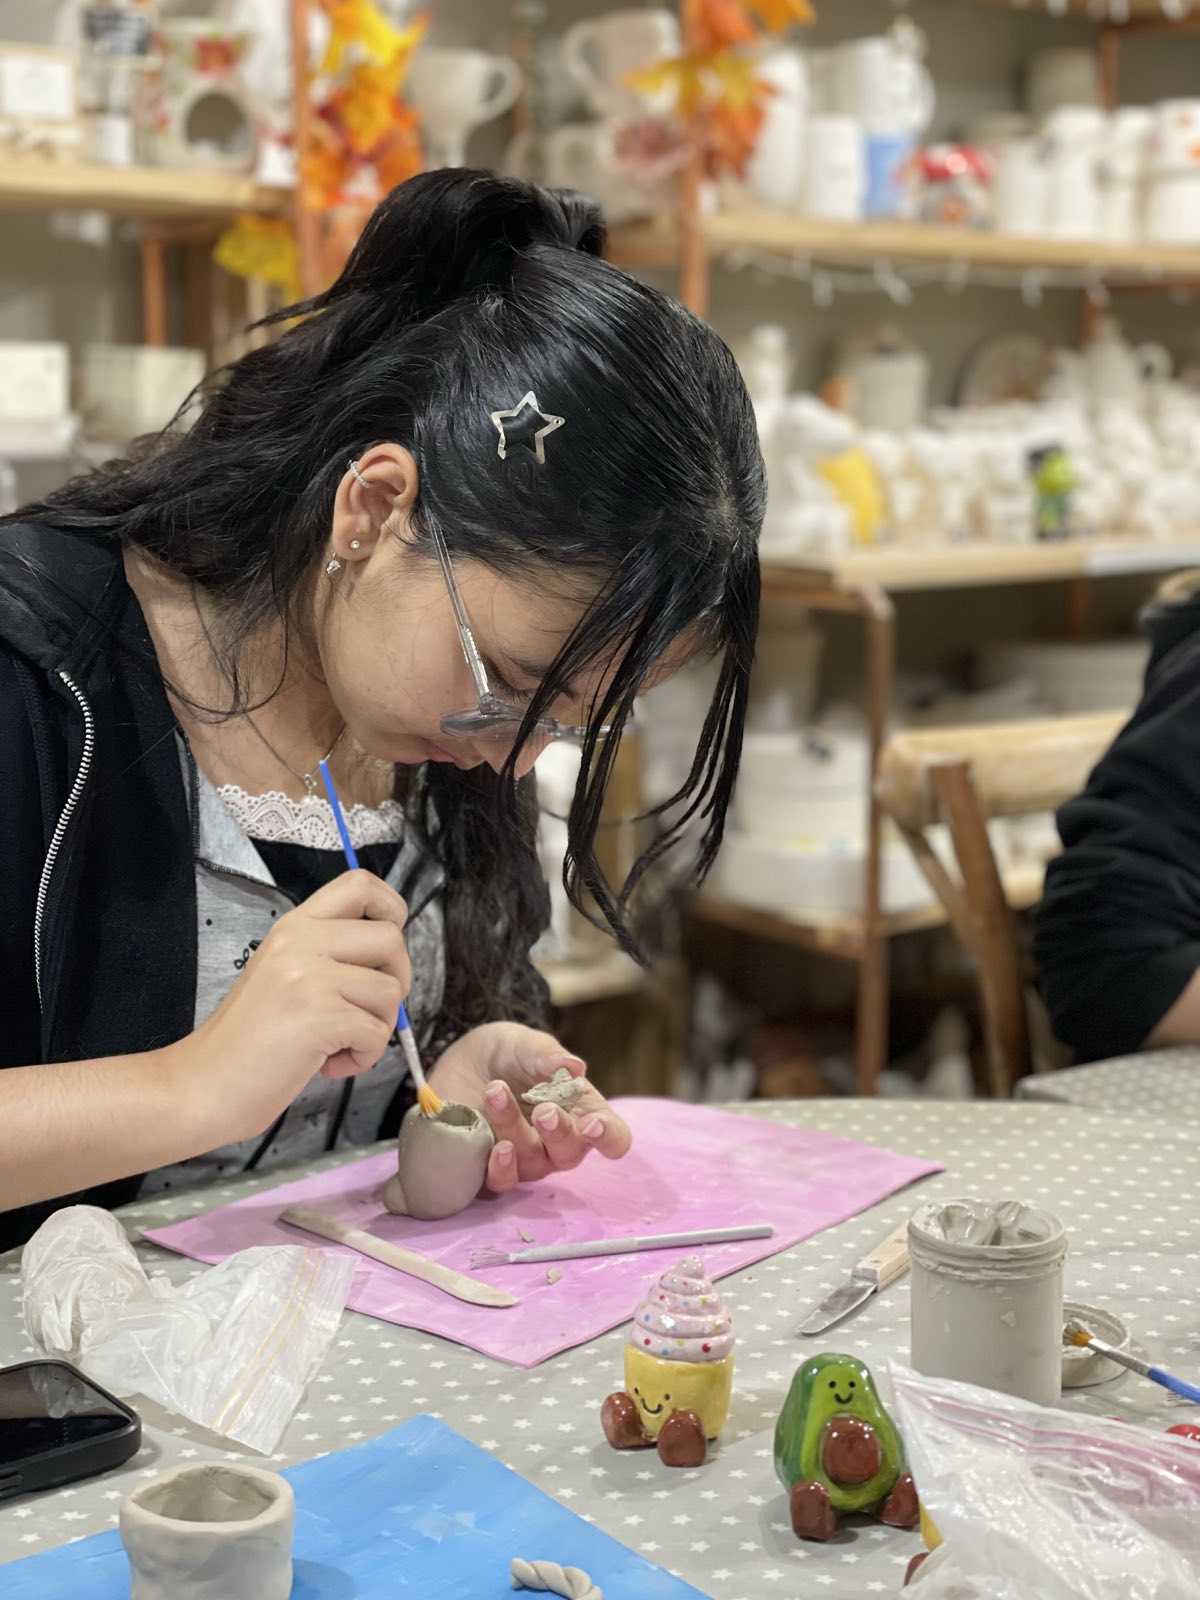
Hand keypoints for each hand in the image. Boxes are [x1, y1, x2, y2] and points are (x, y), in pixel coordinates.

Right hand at [173, 870, 409, 1143]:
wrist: (201, 1085)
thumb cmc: (247, 1041)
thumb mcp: (283, 974)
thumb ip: (328, 955)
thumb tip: (390, 961)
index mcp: (294, 926)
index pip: (359, 883)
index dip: (390, 908)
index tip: (384, 949)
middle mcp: (301, 941)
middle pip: (391, 938)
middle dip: (396, 980)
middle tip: (365, 1011)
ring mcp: (310, 977)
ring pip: (390, 991)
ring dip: (376, 1027)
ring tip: (336, 1044)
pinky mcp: (319, 1017)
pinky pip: (377, 1033)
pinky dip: (364, 1057)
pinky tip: (328, 1064)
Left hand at [427, 1021, 631, 1193]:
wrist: (461, 1060)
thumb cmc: (507, 1052)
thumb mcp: (524, 1044)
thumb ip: (546, 1055)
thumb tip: (574, 1066)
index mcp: (582, 1110)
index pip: (611, 1137)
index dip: (608, 1137)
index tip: (593, 1124)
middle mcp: (558, 1142)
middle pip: (570, 1155)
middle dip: (559, 1134)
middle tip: (543, 1110)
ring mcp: (526, 1158)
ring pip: (532, 1164)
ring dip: (516, 1132)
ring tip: (495, 1092)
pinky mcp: (491, 1167)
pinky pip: (501, 1183)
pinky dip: (501, 1169)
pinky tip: (496, 1147)